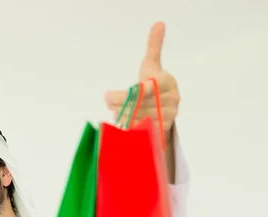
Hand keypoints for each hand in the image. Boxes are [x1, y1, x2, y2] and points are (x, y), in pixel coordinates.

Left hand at [104, 22, 179, 141]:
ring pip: (137, 119)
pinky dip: (129, 129)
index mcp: (167, 83)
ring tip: (115, 113)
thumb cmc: (155, 83)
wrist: (166, 108)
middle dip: (118, 105)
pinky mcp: (163, 131)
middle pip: (137, 106)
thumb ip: (154, 46)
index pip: (144, 90)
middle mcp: (172, 100)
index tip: (106, 96)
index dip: (123, 95)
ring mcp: (169, 117)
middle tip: (107, 103)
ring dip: (122, 117)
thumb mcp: (152, 65)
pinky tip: (122, 125)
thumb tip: (158, 24)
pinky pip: (141, 132)